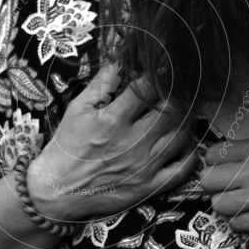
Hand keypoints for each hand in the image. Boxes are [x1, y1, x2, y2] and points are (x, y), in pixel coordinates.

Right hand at [26, 63, 199, 222]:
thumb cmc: (68, 146)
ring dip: (188, 118)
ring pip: (182, 135)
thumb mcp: (78, 108)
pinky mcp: (150, 187)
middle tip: (182, 86)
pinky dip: (191, 152)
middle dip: (180, 93)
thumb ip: (102, 82)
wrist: (57, 190)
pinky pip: (184, 168)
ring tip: (184, 108)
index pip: (148, 87)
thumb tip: (121, 58)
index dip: (160, 72)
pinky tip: (185, 141)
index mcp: (113, 121)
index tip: (166, 65)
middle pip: (172, 109)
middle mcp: (133, 143)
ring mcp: (145, 167)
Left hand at [198, 136, 248, 237]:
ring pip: (217, 205)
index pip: (211, 155)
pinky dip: (241, 221)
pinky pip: (235, 224)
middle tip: (227, 188)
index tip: (221, 168)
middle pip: (206, 181)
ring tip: (241, 203)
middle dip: (214, 185)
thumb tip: (216, 160)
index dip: (213, 163)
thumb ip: (246, 152)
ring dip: (226, 205)